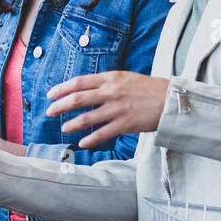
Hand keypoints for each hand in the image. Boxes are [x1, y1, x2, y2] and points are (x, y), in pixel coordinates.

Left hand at [46, 71, 169, 149]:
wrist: (170, 99)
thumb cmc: (148, 88)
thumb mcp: (125, 78)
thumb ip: (107, 82)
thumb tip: (87, 88)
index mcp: (110, 78)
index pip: (79, 82)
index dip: (62, 88)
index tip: (51, 94)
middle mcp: (111, 92)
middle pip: (77, 99)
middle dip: (60, 106)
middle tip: (50, 111)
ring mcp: (117, 109)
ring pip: (87, 118)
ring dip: (72, 124)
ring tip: (64, 128)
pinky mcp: (125, 124)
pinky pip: (102, 134)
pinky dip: (90, 139)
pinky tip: (82, 142)